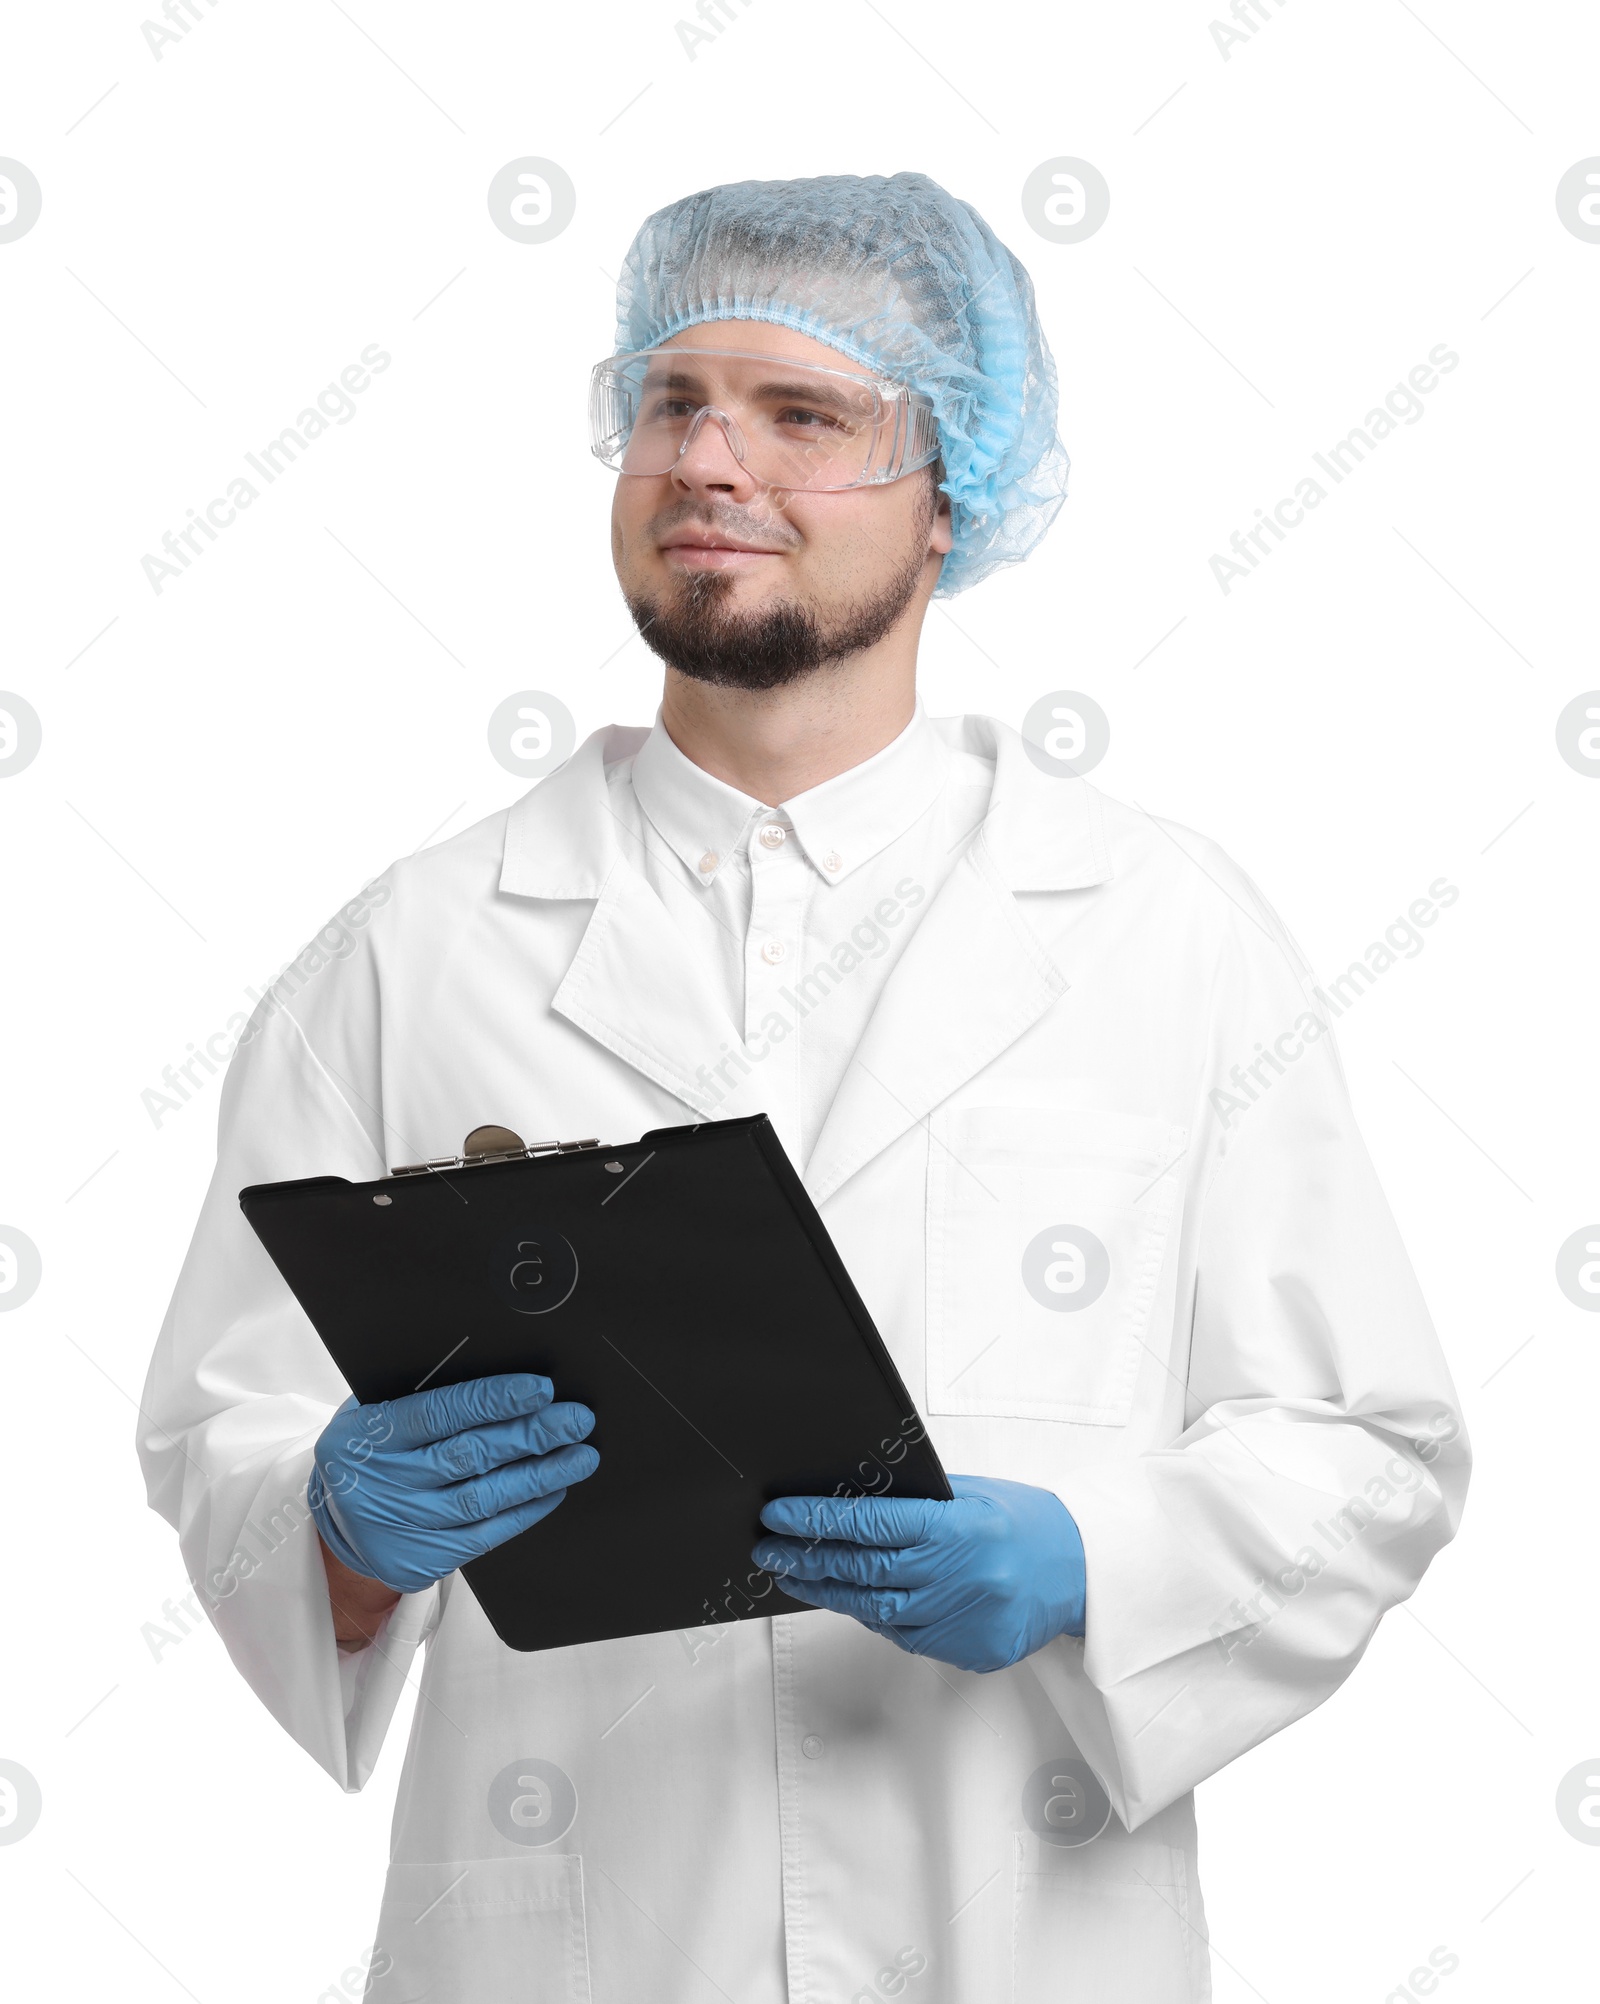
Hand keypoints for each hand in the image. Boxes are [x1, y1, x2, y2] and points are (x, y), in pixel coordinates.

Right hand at [308, 1373, 598, 1593]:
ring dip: (539, 1476)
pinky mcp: (421, 1560)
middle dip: (531, 1435)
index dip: (495, 1400)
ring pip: (483, 1498)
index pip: (441, 1413)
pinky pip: (484, 1536)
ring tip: (579, 1456)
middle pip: (470, 1455)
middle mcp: (385, 1482)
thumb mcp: (373, 1413)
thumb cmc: (370, 1452)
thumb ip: (422, 1396)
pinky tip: (552, 1491)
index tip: (541, 1389)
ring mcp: (403, 1525)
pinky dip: (523, 1512)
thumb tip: (500, 1379)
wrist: (336, 1521)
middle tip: (576, 1420)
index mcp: (370, 1435)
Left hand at [752, 1473, 1084, 1672]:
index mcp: (957, 1529)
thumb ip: (918, 1500)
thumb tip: (855, 1497)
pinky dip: (873, 1615)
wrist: (1085, 1573)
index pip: (868, 1523)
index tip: (778, 1514)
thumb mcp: (973, 1494)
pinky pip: (905, 1635)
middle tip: (768, 1549)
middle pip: (862, 1570)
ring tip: (794, 1575)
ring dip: (829, 1591)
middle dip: (807, 1557)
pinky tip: (848, 1598)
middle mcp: (956, 1578)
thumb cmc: (1029, 1523)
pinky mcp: (967, 1652)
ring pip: (875, 1609)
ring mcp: (960, 1621)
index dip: (816, 1519)